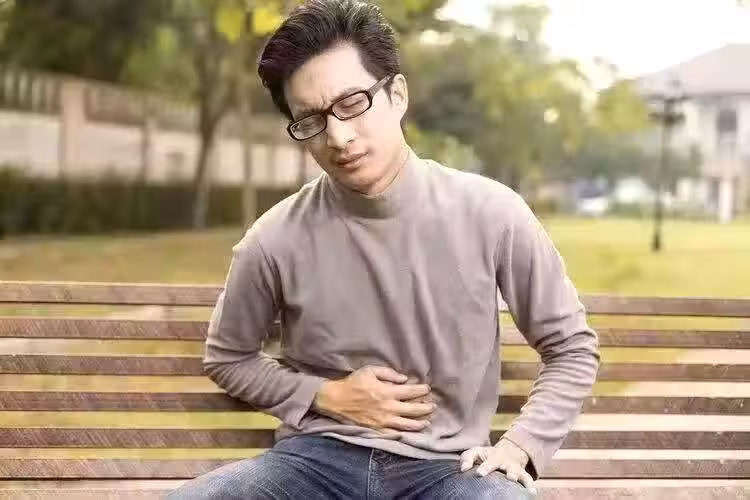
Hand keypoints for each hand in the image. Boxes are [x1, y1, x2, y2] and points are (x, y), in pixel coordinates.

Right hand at [313, 365, 434, 432]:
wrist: (335, 400)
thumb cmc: (353, 383)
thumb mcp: (369, 370)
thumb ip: (388, 373)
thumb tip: (404, 379)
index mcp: (386, 391)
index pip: (410, 392)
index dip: (421, 390)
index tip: (427, 389)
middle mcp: (387, 407)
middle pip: (413, 410)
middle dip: (425, 408)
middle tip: (433, 406)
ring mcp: (383, 420)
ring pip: (407, 425)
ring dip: (419, 423)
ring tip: (427, 421)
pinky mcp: (377, 429)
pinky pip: (394, 433)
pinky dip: (405, 433)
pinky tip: (410, 432)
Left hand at [460, 438, 536, 494]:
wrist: (507, 452)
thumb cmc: (487, 455)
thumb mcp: (476, 452)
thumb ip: (467, 458)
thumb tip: (464, 469)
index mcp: (495, 457)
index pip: (490, 462)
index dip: (486, 467)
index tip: (480, 473)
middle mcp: (508, 464)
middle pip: (511, 468)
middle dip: (511, 473)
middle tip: (510, 478)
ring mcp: (516, 470)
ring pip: (522, 475)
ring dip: (523, 480)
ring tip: (526, 488)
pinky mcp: (523, 476)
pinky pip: (529, 481)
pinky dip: (531, 486)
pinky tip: (532, 493)